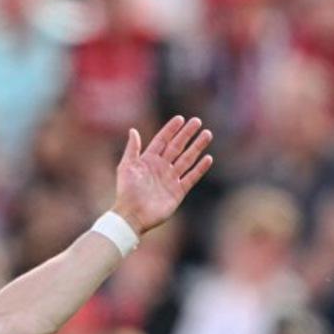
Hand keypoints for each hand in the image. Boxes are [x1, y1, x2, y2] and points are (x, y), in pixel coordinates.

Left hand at [112, 116, 212, 235]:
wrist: (133, 215)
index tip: (181, 118)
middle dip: (187, 134)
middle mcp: (161, 167)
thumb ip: (132, 149)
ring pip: (187, 159)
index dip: (171, 130)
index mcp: (148, 160)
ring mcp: (170, 179)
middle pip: (177, 147)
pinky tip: (208, 158)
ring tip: (207, 134)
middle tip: (197, 121)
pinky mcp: (178, 192)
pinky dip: (199, 168)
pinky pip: (191, 177)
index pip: (162, 140)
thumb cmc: (126, 191)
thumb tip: (133, 130)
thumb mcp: (126, 167)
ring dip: (197, 147)